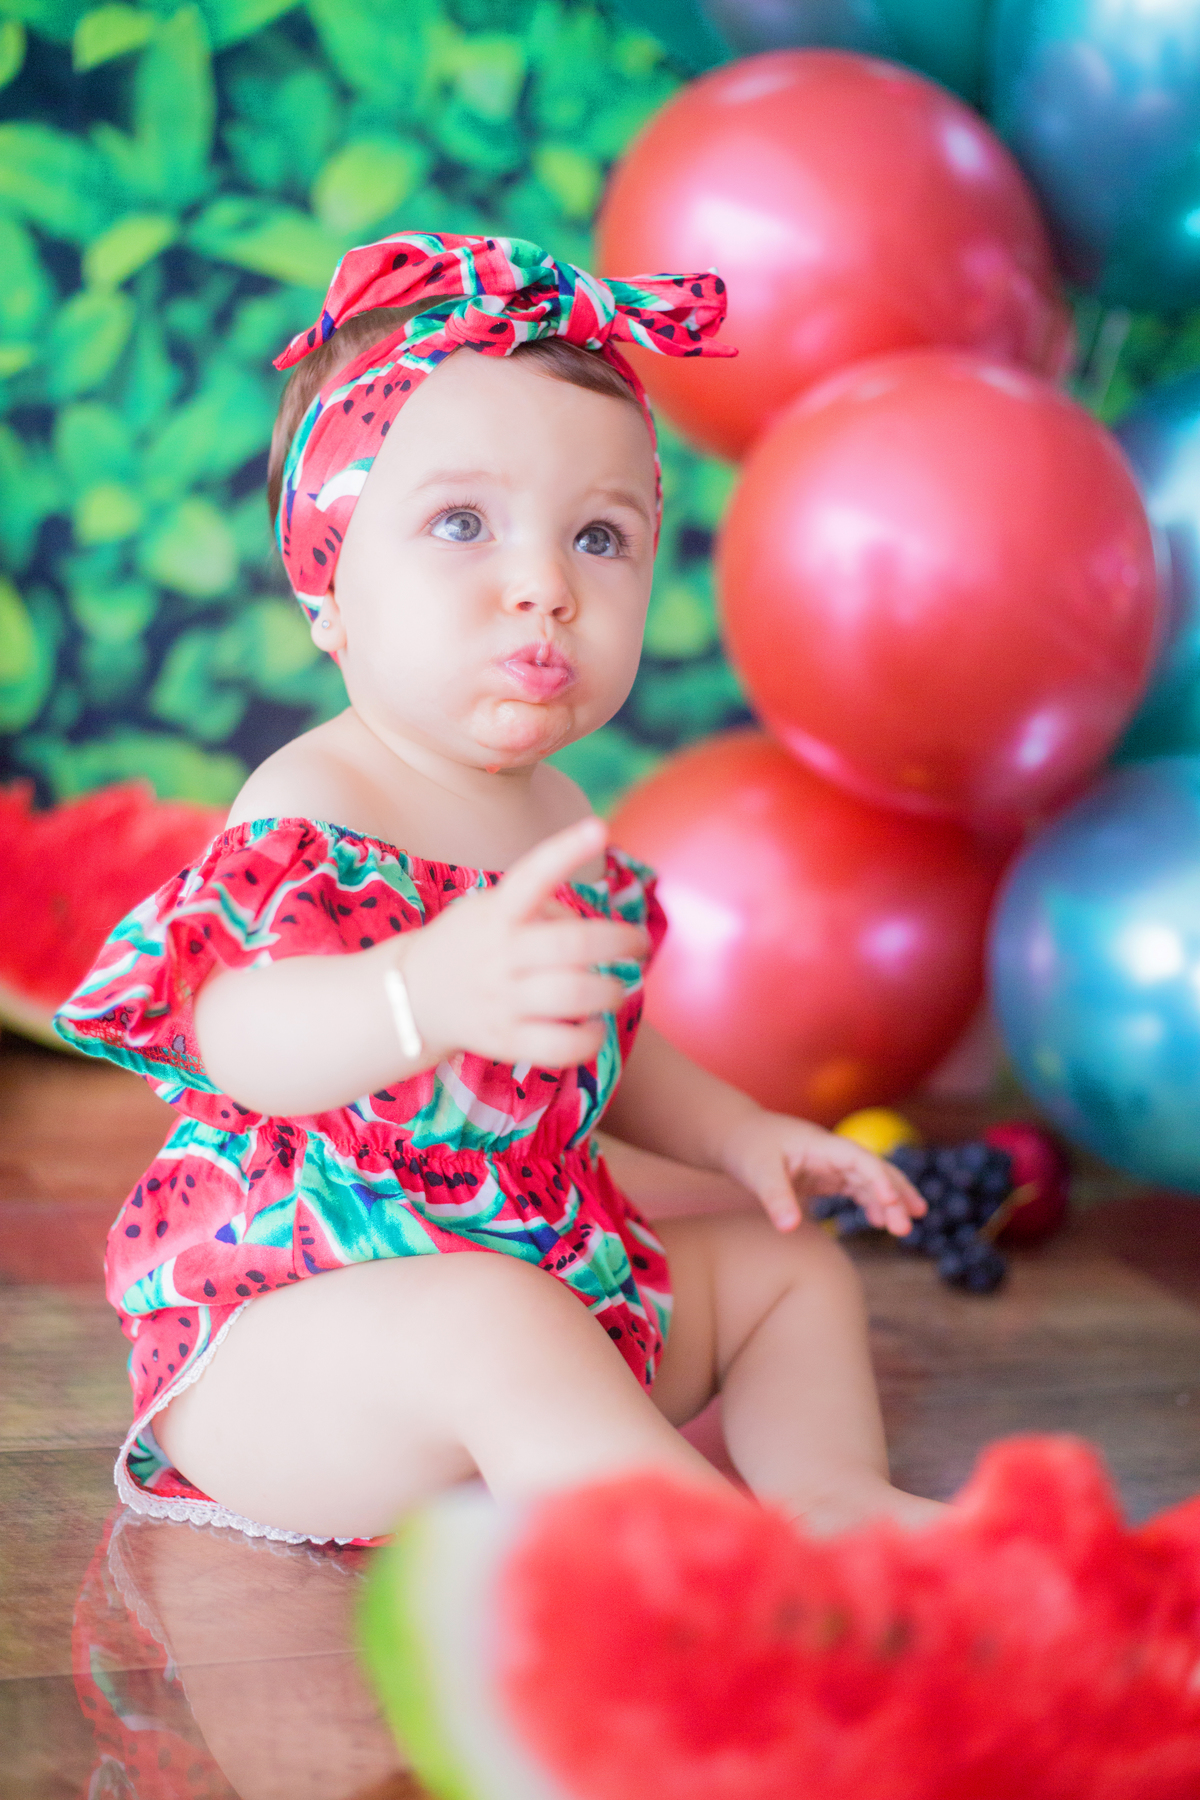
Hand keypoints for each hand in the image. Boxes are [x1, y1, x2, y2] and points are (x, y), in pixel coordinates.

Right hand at [400, 816, 650, 1068]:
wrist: (411, 996)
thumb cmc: (470, 943)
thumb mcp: (491, 908)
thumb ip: (542, 908)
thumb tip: (598, 934)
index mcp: (497, 913)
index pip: (532, 875)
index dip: (566, 851)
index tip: (598, 829)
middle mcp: (499, 954)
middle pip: (573, 946)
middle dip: (620, 941)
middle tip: (640, 943)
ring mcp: (501, 1000)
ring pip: (574, 995)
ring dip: (611, 991)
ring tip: (615, 989)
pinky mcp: (506, 1040)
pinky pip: (562, 1046)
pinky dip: (591, 1037)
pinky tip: (592, 1025)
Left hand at [719, 1109, 926, 1236]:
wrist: (736, 1137)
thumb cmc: (746, 1148)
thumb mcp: (757, 1172)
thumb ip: (775, 1198)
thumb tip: (789, 1228)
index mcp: (820, 1144)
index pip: (858, 1158)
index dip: (878, 1177)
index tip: (891, 1200)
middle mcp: (832, 1152)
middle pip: (872, 1170)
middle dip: (894, 1194)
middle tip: (909, 1224)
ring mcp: (831, 1164)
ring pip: (869, 1181)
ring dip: (888, 1202)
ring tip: (904, 1229)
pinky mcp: (825, 1176)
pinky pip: (856, 1189)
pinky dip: (871, 1204)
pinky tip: (881, 1222)